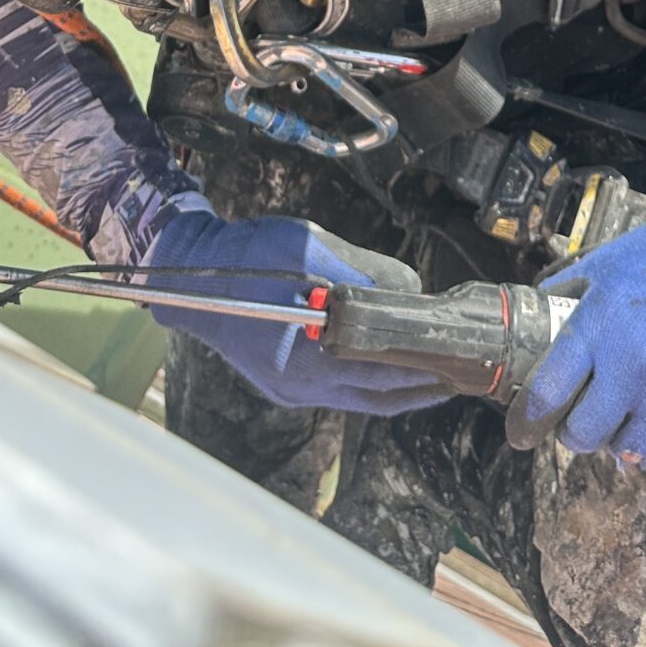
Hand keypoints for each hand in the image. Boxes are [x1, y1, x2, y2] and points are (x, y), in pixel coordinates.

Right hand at [142, 206, 450, 415]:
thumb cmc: (249, 258)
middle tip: (455, 377)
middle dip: (416, 389)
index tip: (454, 366)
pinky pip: (335, 388)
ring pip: (355, 395)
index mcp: (306, 360)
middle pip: (372, 396)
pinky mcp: (282, 380)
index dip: (420, 373)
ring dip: (392, 386)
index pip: (380, 375)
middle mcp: (298, 387)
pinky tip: (384, 363)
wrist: (190, 273)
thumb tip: (407, 290)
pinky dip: (365, 379)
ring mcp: (288, 389)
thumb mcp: (312, 250)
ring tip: (430, 373)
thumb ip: (363, 273)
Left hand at [514, 175, 645, 463]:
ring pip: (628, 449)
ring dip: (618, 437)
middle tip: (578, 420)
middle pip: (584, 434)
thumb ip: (564, 296)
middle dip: (573, 432)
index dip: (527, 419)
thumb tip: (532, 322)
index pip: (547, 393)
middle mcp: (633, 364)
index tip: (521, 429)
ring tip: (622, 415)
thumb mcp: (603, 264)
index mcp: (599, 326)